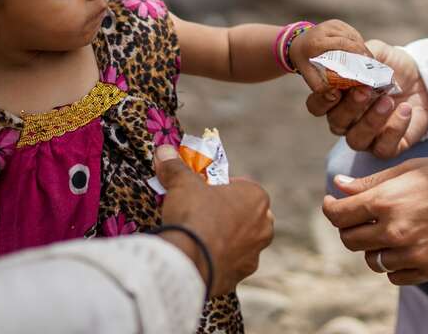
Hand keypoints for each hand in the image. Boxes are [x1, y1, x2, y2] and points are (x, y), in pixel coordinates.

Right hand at [154, 145, 273, 295]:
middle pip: (247, 215)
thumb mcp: (182, 184)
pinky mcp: (238, 278)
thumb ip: (176, 167)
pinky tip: (199, 259)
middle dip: (229, 214)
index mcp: (257, 198)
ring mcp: (253, 255)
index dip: (223, 188)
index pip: (244, 187)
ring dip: (226, 241)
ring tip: (200, 240)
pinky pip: (228, 266)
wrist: (187, 261)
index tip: (205, 192)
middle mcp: (263, 227)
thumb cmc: (193, 214)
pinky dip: (217, 263)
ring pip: (241, 243)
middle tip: (203, 215)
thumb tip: (163, 150)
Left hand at [289, 19, 372, 92]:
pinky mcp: (337, 22)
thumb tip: (334, 96)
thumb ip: (320, 86)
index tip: (368, 65)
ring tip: (368, 61)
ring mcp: (332, 24)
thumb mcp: (308, 75)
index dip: (358, 54)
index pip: (343, 45)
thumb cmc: (304, 61)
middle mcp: (325, 29)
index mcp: (317, 41)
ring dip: (362, 48)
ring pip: (354, 36)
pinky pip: (352, 33)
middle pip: (351, 40)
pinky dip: (358, 43)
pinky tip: (361, 53)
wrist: (297, 43)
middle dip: (363, 52)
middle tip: (372, 66)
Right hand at [307, 40, 427, 158]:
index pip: (316, 106)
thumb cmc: (392, 66)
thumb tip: (348, 61)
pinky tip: (405, 110)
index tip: (335, 88)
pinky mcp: (387, 146)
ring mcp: (366, 136)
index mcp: (338, 98)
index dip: (321, 100)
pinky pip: (383, 148)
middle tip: (365, 90)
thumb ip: (359, 56)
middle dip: (349, 107)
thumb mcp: (377, 53)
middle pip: (336, 123)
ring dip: (371, 121)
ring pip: (356, 140)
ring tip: (388, 101)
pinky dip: (394, 130)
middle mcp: (347, 120)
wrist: (423, 78)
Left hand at [322, 157, 427, 284]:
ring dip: (372, 247)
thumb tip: (339, 186)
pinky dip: (393, 263)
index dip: (331, 208)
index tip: (333, 204)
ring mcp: (410, 253)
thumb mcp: (406, 170)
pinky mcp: (426, 269)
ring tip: (386, 231)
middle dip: (349, 227)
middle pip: (350, 240)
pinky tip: (403, 246)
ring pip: (371, 260)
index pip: (339, 215)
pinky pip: (394, 275)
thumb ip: (370, 183)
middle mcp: (393, 231)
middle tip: (359, 217)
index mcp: (385, 201)